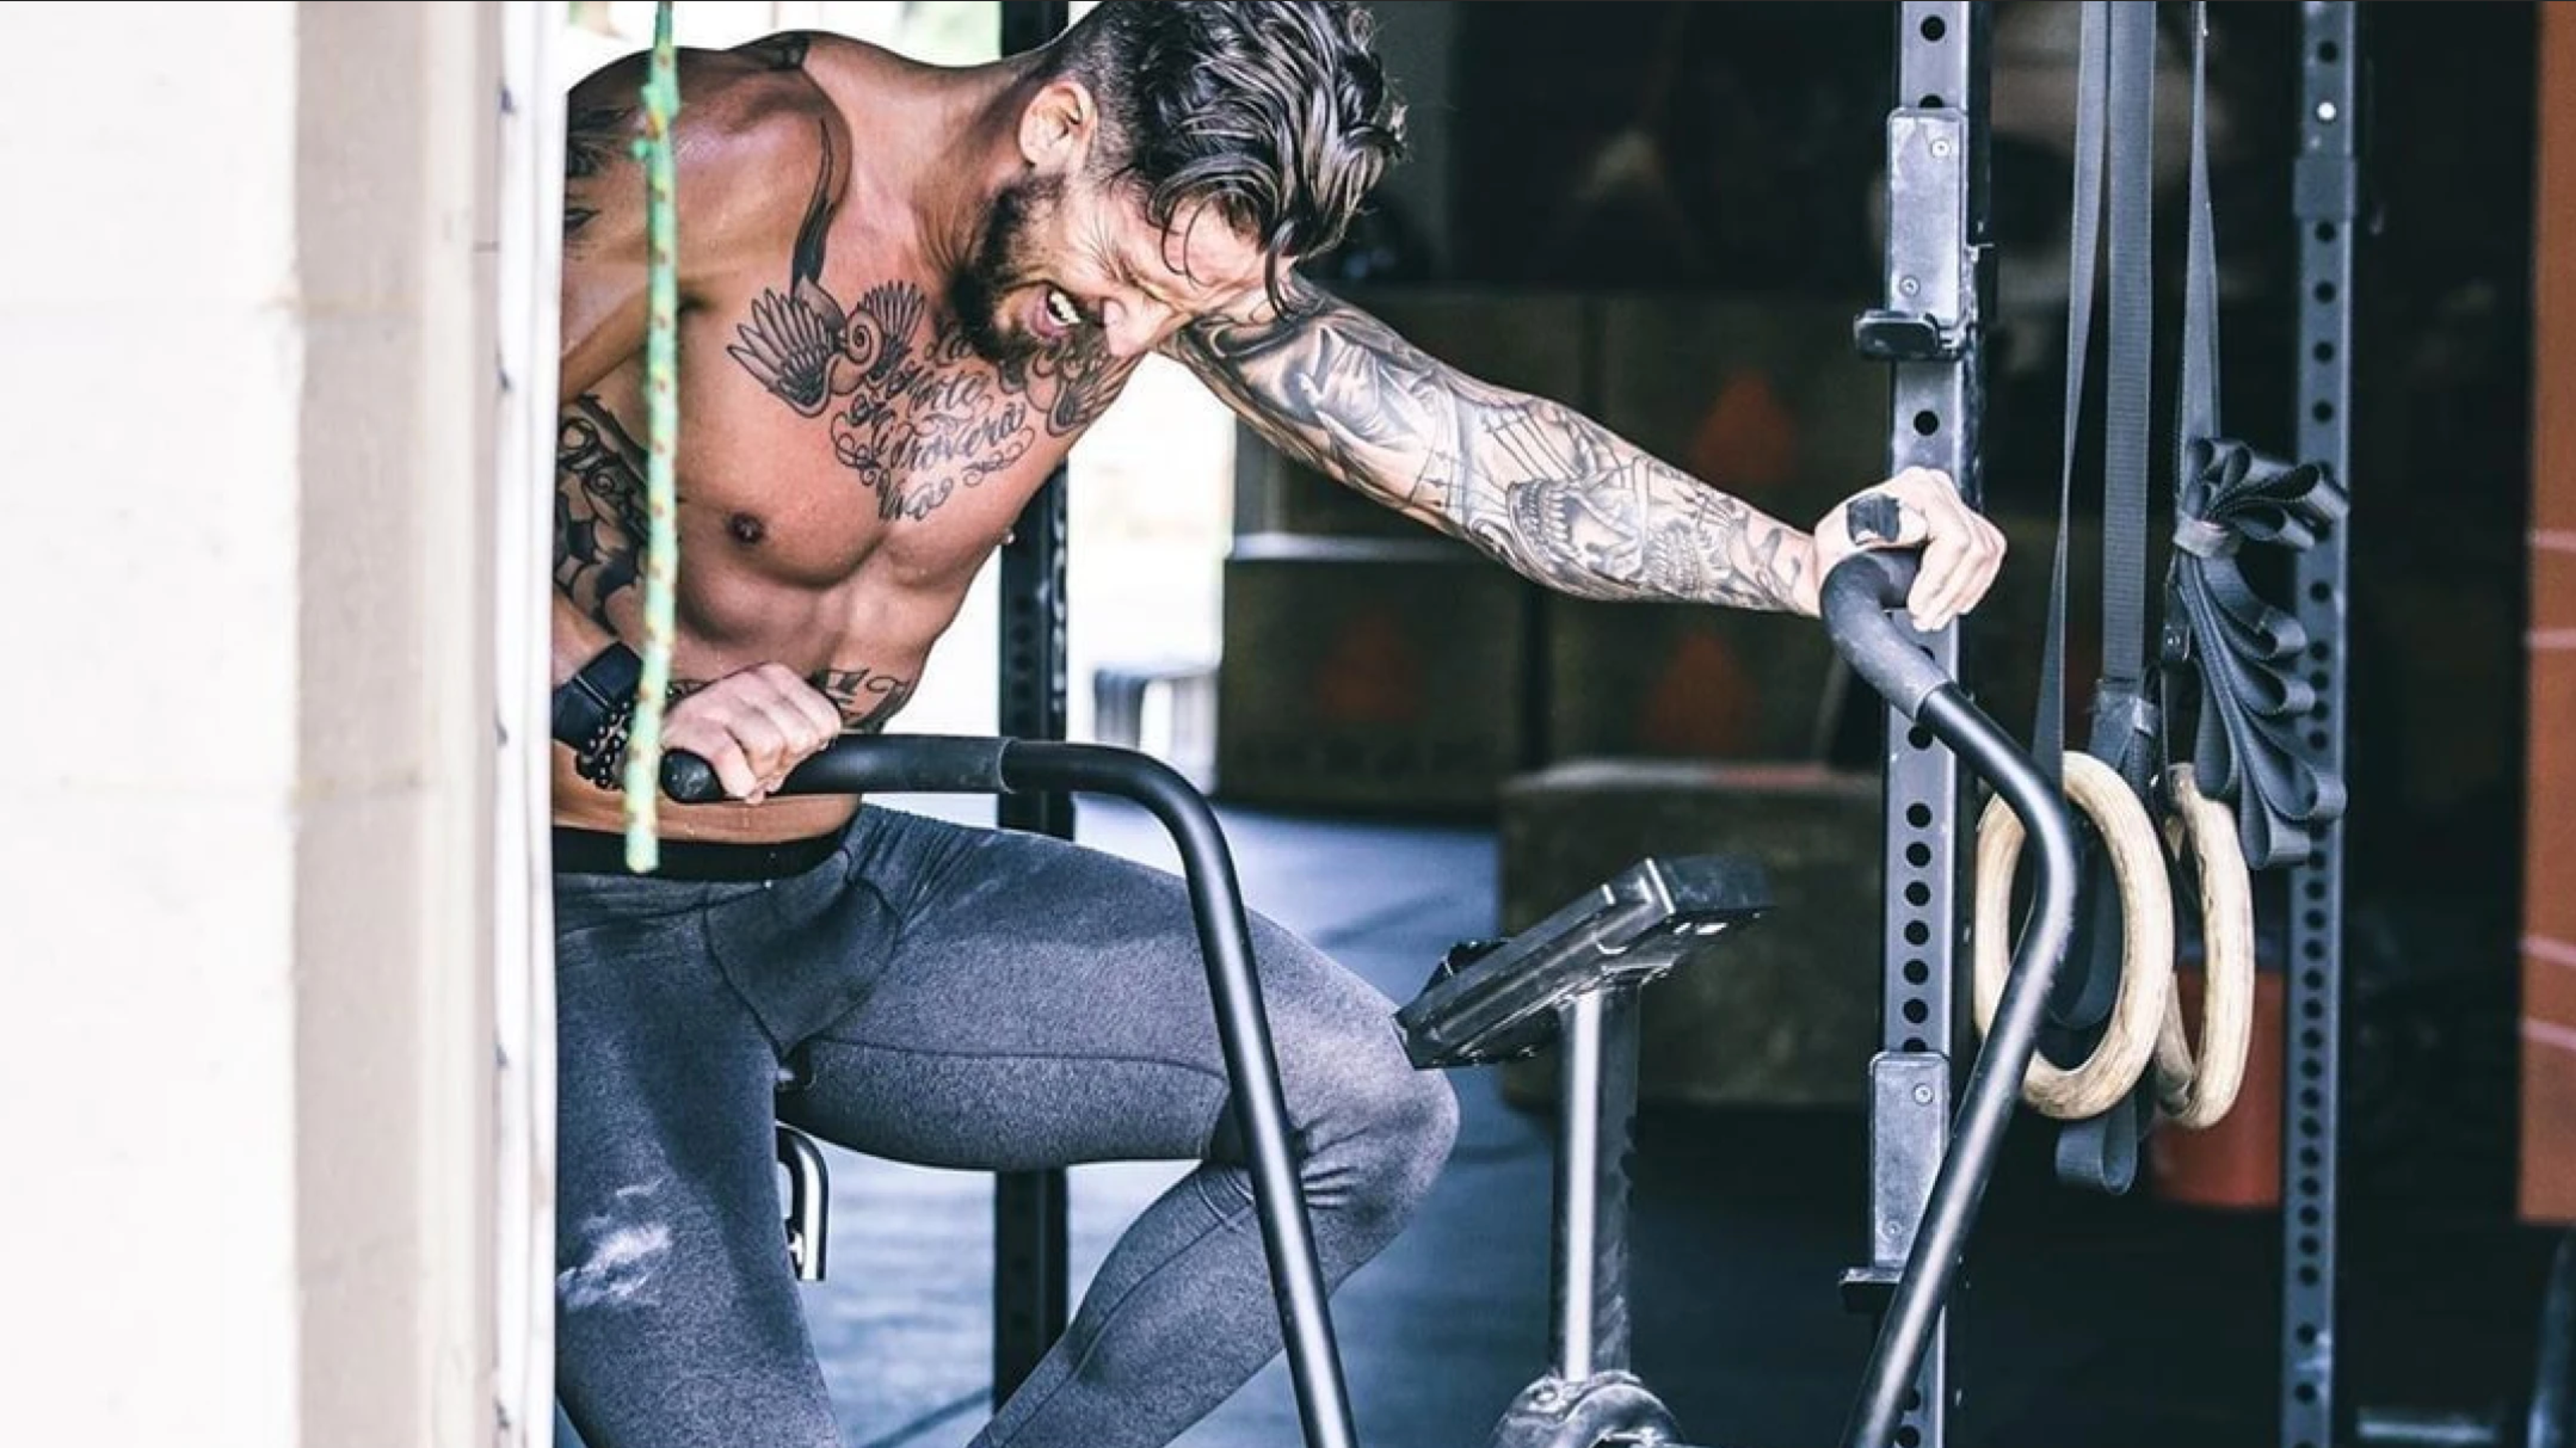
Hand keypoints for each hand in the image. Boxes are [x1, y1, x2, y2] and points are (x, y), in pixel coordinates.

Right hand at [662, 663, 842, 803]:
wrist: (655, 736)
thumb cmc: (718, 738)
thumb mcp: (767, 733)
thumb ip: (797, 743)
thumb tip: (813, 756)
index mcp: (775, 678)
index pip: (826, 723)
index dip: (807, 752)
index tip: (781, 756)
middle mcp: (750, 680)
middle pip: (798, 737)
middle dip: (781, 765)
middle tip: (757, 769)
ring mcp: (718, 697)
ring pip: (768, 746)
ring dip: (756, 775)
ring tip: (739, 774)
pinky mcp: (689, 722)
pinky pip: (728, 756)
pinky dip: (734, 781)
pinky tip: (728, 783)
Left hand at [1801, 467, 2005, 631]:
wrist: (1829, 563)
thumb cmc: (1830, 554)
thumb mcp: (1835, 541)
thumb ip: (1870, 529)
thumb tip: (1917, 526)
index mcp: (1912, 487)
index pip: (1953, 537)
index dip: (1938, 580)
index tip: (1916, 606)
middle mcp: (1935, 488)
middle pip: (1974, 548)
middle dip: (1950, 592)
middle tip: (1924, 618)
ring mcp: (1950, 505)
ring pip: (1985, 553)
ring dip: (1962, 593)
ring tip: (1934, 615)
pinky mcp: (1961, 524)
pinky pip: (1988, 554)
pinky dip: (1972, 584)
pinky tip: (1952, 602)